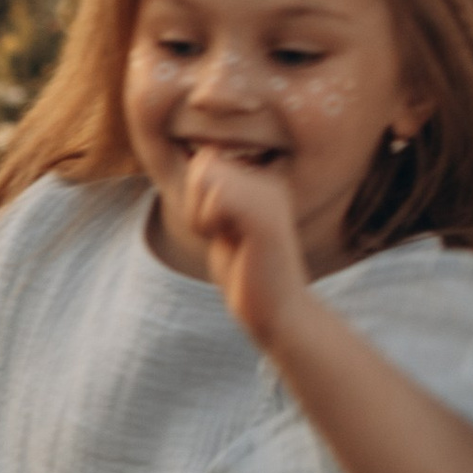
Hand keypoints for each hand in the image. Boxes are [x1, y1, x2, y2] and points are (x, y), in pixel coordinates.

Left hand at [181, 146, 310, 351]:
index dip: (195, 196)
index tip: (218, 228)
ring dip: (199, 216)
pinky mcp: (266, 217)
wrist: (278, 312)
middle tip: (220, 236)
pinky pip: (217, 196)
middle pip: (201, 164)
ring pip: (204, 177)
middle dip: (194, 204)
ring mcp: (270, 197)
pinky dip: (206, 222)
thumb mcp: (218, 226)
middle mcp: (269, 182)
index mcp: (261, 182)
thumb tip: (195, 163)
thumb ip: (208, 195)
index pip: (205, 160)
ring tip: (227, 240)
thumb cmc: (244, 275)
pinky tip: (228, 243)